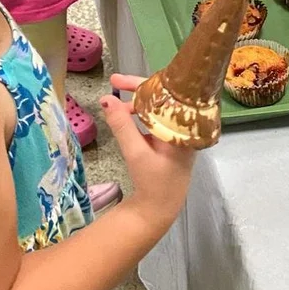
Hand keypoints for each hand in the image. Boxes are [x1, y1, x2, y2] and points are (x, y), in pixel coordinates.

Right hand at [102, 74, 194, 230]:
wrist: (160, 209)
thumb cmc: (153, 181)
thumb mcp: (135, 152)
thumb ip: (121, 125)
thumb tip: (106, 99)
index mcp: (180, 127)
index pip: (162, 95)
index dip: (138, 84)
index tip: (116, 79)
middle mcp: (182, 127)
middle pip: (160, 99)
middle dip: (136, 91)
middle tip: (113, 84)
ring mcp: (177, 134)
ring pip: (157, 110)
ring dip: (137, 105)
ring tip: (116, 105)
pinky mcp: (171, 141)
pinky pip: (156, 120)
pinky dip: (141, 116)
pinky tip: (127, 116)